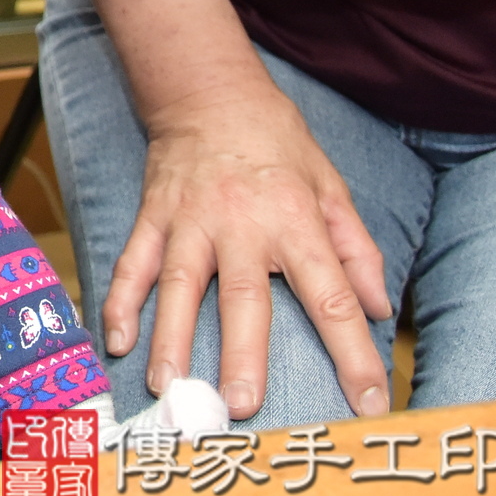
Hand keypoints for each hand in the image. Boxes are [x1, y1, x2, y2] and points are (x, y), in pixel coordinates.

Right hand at [109, 83, 395, 419]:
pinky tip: (116, 340)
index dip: (354, 353)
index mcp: (296, 220)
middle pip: (243, 297)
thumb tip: (379, 308)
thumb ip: (357, 249)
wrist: (208, 90)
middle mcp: (241, 224)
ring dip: (170, 338)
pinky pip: (132, 263)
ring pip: (178, 286)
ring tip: (166, 386)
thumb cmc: (276, 142)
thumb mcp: (330, 186)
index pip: (332, 296)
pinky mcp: (152, 216)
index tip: (369, 401)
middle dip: (243, 354)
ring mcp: (189, 221)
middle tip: (242, 405)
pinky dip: (120, 301)